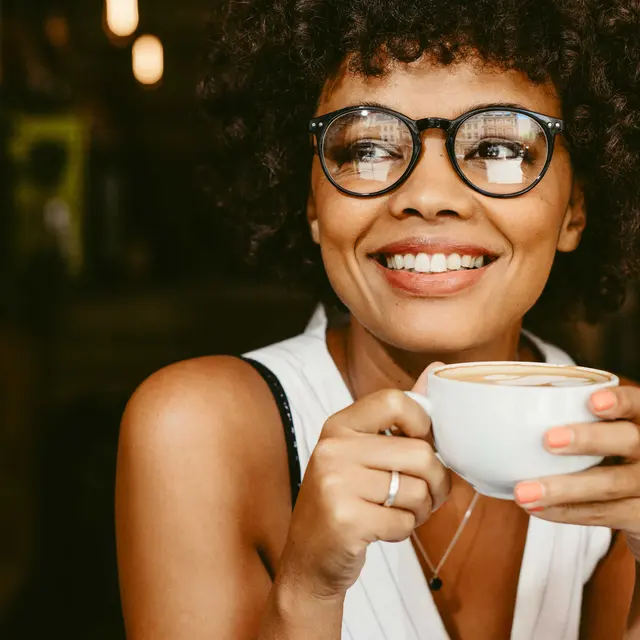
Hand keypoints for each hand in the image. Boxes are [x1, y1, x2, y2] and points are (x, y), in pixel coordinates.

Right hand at [277, 365, 450, 599]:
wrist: (309, 559)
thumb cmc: (346, 499)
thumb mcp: (363, 451)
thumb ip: (401, 413)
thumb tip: (437, 368)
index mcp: (339, 426)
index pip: (395, 400)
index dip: (423, 424)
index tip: (420, 444)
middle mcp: (333, 449)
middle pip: (419, 453)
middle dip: (436, 481)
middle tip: (425, 494)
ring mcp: (335, 484)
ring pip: (417, 490)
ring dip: (420, 510)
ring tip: (399, 512)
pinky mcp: (345, 520)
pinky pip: (404, 522)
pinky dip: (404, 531)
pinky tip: (382, 529)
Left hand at [513, 385, 639, 543]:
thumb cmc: (609, 459)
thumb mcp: (606, 436)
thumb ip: (576, 421)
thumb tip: (504, 411)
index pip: (637, 404)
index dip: (619, 401)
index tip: (592, 401)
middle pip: (629, 440)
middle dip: (588, 439)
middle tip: (548, 440)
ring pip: (610, 484)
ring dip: (562, 488)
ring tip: (523, 491)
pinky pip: (603, 514)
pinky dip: (566, 511)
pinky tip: (537, 508)